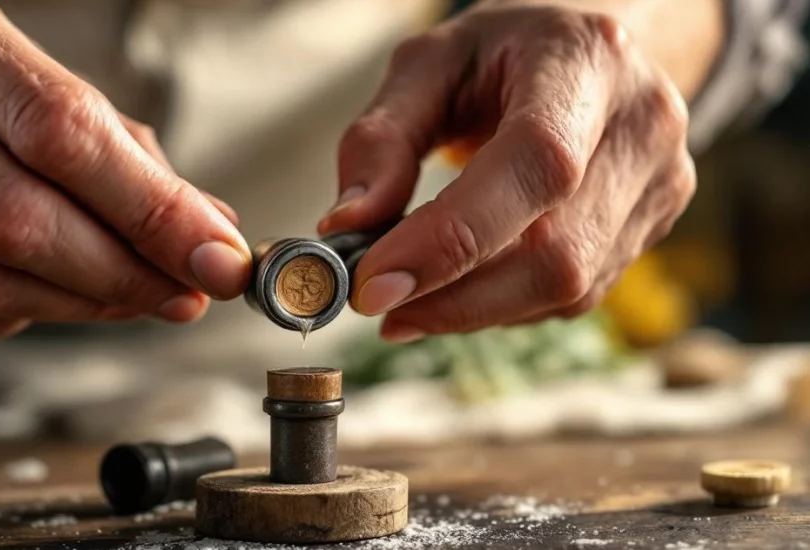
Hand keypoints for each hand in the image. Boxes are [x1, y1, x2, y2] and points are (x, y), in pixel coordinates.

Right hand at [0, 0, 249, 344]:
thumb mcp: (31, 73)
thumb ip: (120, 150)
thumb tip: (208, 237)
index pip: (58, 131)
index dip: (149, 207)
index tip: (216, 255)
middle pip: (13, 220)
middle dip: (120, 273)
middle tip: (182, 292)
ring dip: (76, 306)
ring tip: (126, 296)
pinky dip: (12, 319)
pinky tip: (43, 296)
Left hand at [317, 1, 696, 341]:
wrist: (591, 55)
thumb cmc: (502, 54)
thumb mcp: (427, 65)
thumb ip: (381, 139)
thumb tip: (347, 226)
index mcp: (587, 60)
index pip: (534, 165)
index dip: (453, 237)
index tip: (375, 284)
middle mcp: (642, 125)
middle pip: (558, 251)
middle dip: (454, 297)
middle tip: (377, 304)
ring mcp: (660, 183)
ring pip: (567, 289)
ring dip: (472, 310)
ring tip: (407, 298)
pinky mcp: (654, 229)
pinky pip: (574, 296)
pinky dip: (503, 306)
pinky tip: (460, 289)